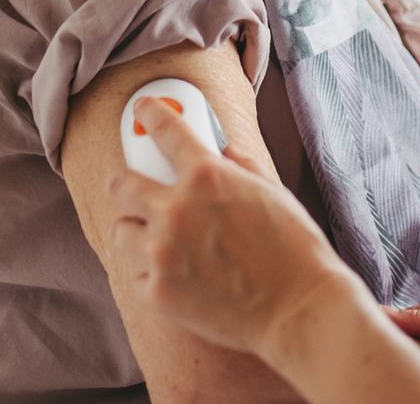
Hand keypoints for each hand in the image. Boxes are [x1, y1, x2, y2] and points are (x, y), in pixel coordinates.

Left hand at [107, 97, 365, 361]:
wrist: (299, 309)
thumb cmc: (294, 248)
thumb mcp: (271, 190)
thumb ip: (238, 165)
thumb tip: (220, 150)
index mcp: (208, 176)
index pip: (165, 130)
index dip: (150, 114)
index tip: (143, 111)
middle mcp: (176, 210)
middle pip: (121, 184)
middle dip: (125, 182)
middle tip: (131, 186)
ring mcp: (163, 253)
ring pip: (121, 231)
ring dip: (136, 231)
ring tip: (158, 239)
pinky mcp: (158, 293)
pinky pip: (135, 274)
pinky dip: (151, 272)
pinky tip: (176, 274)